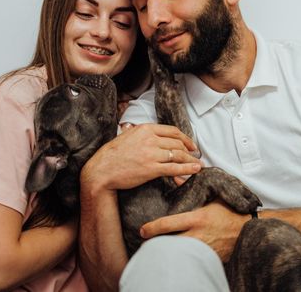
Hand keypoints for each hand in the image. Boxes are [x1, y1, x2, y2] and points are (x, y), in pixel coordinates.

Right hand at [80, 124, 201, 191]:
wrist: (101, 171)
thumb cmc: (112, 155)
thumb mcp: (126, 136)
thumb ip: (139, 133)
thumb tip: (146, 134)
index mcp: (145, 129)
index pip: (172, 131)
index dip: (185, 138)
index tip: (190, 144)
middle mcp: (150, 139)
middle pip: (177, 143)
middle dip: (189, 151)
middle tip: (195, 156)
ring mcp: (151, 154)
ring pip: (178, 155)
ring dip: (191, 160)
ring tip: (198, 165)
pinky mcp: (151, 169)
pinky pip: (174, 168)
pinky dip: (187, 169)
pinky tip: (195, 170)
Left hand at [140, 201, 249, 261]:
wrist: (248, 230)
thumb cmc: (230, 211)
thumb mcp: (213, 198)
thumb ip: (195, 190)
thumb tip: (178, 179)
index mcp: (196, 218)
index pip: (168, 224)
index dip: (152, 228)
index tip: (143, 230)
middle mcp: (197, 235)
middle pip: (168, 243)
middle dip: (155, 245)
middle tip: (146, 244)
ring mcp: (202, 249)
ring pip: (178, 254)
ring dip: (168, 252)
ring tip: (158, 251)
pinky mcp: (208, 258)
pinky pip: (190, 260)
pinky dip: (182, 258)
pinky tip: (176, 257)